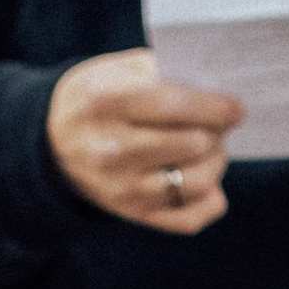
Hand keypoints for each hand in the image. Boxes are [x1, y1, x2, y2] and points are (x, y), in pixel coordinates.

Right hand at [48, 47, 242, 232]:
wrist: (52, 142)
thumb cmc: (98, 96)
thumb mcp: (117, 70)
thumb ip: (163, 72)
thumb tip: (216, 88)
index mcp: (108, 103)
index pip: (178, 106)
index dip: (217, 106)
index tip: (237, 108)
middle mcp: (113, 150)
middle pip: (193, 144)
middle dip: (217, 132)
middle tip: (218, 124)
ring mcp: (122, 188)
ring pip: (198, 182)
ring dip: (216, 162)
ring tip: (210, 148)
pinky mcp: (132, 214)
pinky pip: (189, 218)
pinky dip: (209, 200)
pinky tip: (206, 181)